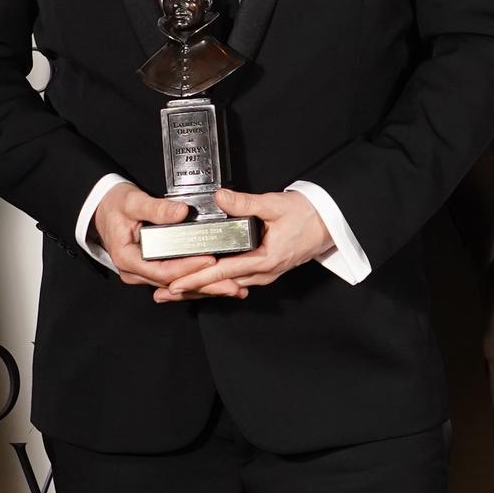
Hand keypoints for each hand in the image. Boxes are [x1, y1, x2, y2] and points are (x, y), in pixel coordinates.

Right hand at [90, 181, 223, 291]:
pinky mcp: (154, 269)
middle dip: (206, 285)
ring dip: (206, 287)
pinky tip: (219, 283)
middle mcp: (136, 272)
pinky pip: (177, 278)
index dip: (188, 267)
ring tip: (234, 288)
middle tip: (233, 285)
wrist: (102, 208)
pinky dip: (198, 281)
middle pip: (175, 283)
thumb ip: (156, 208)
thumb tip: (180, 212)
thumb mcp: (132, 202)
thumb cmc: (113, 205)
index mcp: (128, 259)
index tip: (210, 260)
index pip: (163, 270)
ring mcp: (145, 272)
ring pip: (179, 285)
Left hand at [157, 189, 335, 301]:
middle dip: (192, 290)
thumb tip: (221, 197)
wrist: (330, 223)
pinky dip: (217, 283)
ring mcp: (264, 274)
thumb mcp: (275, 205)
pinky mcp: (265, 270)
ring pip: (227, 286)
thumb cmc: (307, 215)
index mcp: (265, 260)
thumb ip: (245, 203)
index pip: (223, 272)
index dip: (197, 278)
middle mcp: (263, 273)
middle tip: (163, 294)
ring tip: (176, 292)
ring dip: (202, 288)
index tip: (175, 284)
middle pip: (220, 286)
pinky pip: (236, 281)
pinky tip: (202, 284)